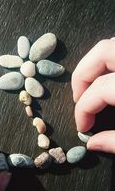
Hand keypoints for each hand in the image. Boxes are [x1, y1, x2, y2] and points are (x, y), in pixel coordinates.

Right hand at [72, 38, 114, 152]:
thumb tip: (92, 144)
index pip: (100, 89)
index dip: (83, 110)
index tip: (82, 126)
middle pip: (103, 52)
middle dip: (82, 76)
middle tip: (79, 98)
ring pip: (112, 46)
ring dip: (95, 65)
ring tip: (90, 88)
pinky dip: (109, 63)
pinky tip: (108, 79)